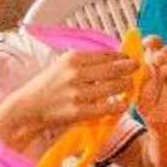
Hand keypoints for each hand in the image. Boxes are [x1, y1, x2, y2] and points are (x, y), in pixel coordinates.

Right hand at [0, 47, 138, 143]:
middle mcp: (75, 74)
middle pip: (115, 69)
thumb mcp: (63, 65)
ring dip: (127, 86)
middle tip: (138, 70)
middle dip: (130, 69)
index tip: (131, 59)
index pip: (108, 54)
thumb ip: (87, 61)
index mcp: (72, 59)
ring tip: (130, 86)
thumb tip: (116, 56)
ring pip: (115, 87)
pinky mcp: (79, 111)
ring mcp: (78, 93)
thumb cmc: (49, 86)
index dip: (123, 57)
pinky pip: (108, 107)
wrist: (28, 108)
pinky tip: (123, 103)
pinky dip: (120, 105)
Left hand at [134, 36, 166, 126]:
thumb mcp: (132, 83)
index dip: (153, 40)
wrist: (153, 115)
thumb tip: (123, 60)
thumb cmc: (141, 95)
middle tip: (158, 58)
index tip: (146, 43)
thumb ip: (131, 72)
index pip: (156, 43)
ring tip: (165, 72)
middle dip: (166, 51)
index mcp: (153, 58)